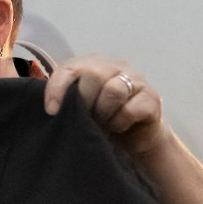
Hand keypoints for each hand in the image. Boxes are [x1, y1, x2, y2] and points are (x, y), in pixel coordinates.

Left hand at [43, 54, 166, 156]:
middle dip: (84, 102)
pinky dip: (120, 122)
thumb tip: (50, 109)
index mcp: (92, 65)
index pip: (70, 67)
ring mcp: (136, 80)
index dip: (58, 88)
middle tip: (85, 119)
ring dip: (103, 113)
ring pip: (113, 90)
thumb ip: (67, 100)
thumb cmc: (103, 120)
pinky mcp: (151, 98)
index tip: (52, 111)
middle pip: (93, 75)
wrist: (136, 138)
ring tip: (102, 124)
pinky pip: (131, 108)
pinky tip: (118, 127)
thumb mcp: (81, 108)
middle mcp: (115, 67)